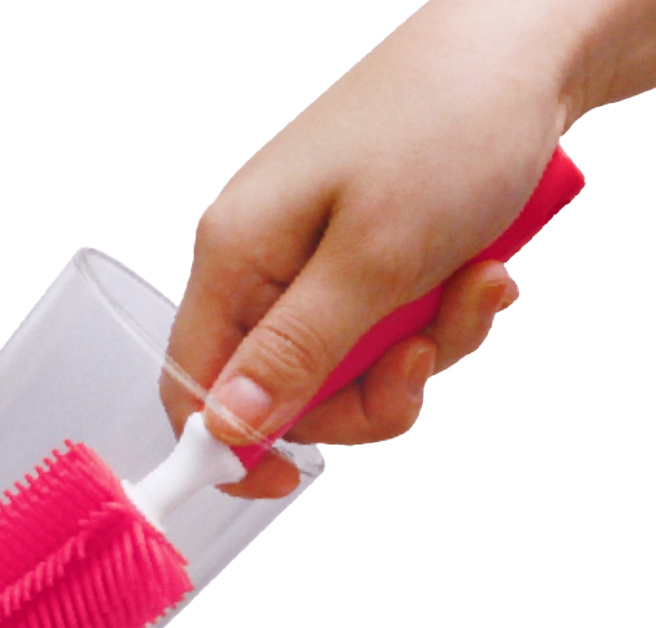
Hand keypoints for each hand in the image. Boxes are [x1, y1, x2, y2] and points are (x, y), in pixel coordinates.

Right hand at [163, 0, 586, 497]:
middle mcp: (264, 266)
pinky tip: (477, 275)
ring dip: (419, 355)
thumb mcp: (371, 256)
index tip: (280, 483)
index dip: (225, 448)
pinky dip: (439, 325)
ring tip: (472, 288)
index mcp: (235, 255)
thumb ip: (294, 353)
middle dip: (365, 396)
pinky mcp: (365, 264)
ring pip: (346, 374)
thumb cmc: (446, 121)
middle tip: (419, 357)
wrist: (533, 47)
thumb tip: (225, 429)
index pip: (190, 385)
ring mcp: (315, 266)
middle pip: (282, 395)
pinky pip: (387, 340)